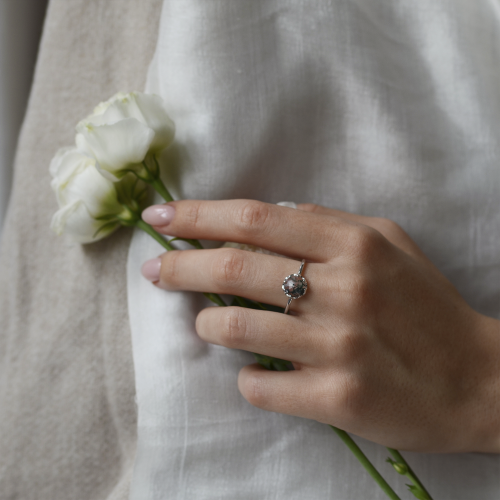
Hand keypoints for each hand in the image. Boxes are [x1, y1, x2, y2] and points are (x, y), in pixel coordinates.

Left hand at [141, 199, 499, 452]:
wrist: (477, 378)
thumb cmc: (426, 305)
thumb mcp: (389, 243)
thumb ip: (329, 223)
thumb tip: (269, 216)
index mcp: (353, 245)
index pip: (254, 219)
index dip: (198, 215)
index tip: (160, 216)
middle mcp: (343, 291)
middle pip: (233, 266)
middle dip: (179, 264)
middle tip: (153, 268)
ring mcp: (338, 348)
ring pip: (234, 327)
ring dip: (208, 322)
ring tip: (207, 321)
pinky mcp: (337, 399)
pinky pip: (260, 386)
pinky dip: (246, 377)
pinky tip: (257, 372)